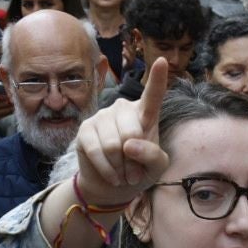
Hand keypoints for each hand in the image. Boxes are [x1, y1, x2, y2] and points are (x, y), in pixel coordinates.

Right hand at [73, 57, 171, 207]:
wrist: (112, 186)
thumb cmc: (139, 171)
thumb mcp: (156, 168)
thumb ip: (152, 155)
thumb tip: (130, 144)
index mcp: (145, 114)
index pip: (153, 95)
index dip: (157, 79)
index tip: (162, 61)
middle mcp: (123, 109)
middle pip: (132, 133)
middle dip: (134, 161)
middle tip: (134, 173)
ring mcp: (103, 116)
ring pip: (113, 145)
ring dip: (120, 167)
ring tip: (123, 174)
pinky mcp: (85, 128)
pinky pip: (96, 151)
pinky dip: (107, 169)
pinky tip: (112, 176)